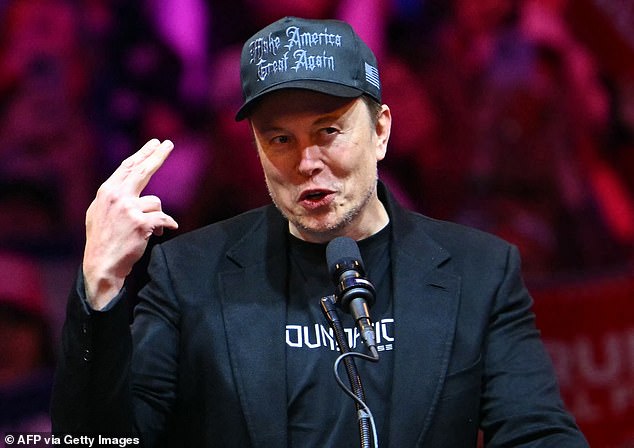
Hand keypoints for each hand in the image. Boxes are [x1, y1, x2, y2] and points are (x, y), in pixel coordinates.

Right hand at [83, 139, 178, 308]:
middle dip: (157, 156)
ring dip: (157, 217)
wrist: (101, 264)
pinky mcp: (141, 223)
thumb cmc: (102, 240)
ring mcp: (129, 209)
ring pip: (156, 202)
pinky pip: (163, 219)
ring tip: (150, 230)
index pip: (128, 167)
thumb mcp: (99, 212)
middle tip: (169, 144)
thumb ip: (114, 196)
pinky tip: (162, 233)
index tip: (155, 144)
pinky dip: (166, 226)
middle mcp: (117, 196)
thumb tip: (128, 185)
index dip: (143, 154)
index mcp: (107, 192)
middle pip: (142, 171)